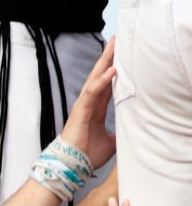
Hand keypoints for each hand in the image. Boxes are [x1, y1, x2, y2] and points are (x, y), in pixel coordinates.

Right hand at [61, 38, 115, 170]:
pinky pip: (93, 91)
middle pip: (100, 75)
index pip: (106, 85)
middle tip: (117, 40)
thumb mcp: (110, 143)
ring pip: (95, 78)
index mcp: (96, 110)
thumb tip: (132, 132)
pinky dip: (102, 80)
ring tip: (113, 46)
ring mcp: (84, 105)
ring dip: (105, 62)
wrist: (73, 166)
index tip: (122, 57)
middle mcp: (89, 104)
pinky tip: (112, 70)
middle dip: (108, 58)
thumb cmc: (87, 155)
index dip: (114, 71)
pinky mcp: (81, 109)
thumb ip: (119, 134)